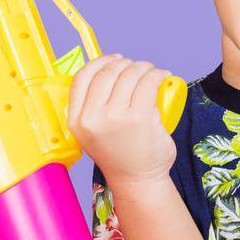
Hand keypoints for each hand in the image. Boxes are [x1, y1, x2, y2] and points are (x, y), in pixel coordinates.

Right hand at [68, 53, 175, 191]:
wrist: (137, 180)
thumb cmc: (119, 154)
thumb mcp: (93, 132)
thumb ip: (92, 108)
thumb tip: (106, 73)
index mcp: (77, 121)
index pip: (81, 78)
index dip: (99, 62)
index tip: (114, 59)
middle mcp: (92, 118)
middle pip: (108, 73)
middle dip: (125, 64)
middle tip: (138, 67)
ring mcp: (116, 117)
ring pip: (129, 75)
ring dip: (143, 67)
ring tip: (151, 71)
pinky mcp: (140, 117)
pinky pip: (149, 83)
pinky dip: (157, 74)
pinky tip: (162, 75)